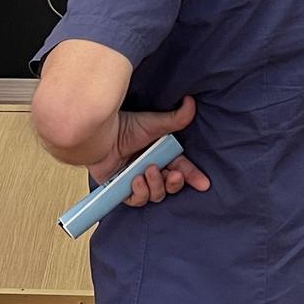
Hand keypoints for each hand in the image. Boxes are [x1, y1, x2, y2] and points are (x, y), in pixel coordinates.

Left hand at [89, 96, 206, 207]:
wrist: (100, 136)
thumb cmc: (124, 126)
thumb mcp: (153, 123)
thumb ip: (175, 118)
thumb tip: (190, 103)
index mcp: (161, 155)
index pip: (181, 169)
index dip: (193, 177)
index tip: (204, 183)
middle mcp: (150, 168)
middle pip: (170, 185)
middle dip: (175, 183)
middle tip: (172, 175)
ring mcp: (137, 180)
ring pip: (156, 194)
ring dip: (156, 185)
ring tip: (148, 171)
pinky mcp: (122, 189)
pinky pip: (137, 200)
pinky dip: (140, 192)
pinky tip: (136, 180)